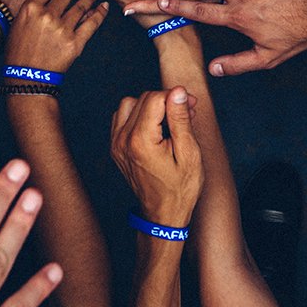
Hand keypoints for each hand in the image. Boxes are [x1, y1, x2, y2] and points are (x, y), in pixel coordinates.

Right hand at [5, 0, 108, 73]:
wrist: (26, 78)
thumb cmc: (19, 51)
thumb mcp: (19, 23)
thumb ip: (34, 7)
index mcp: (31, 8)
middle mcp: (47, 16)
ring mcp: (63, 29)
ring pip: (81, 6)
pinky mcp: (75, 43)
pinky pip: (91, 23)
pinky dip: (99, 13)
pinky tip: (103, 6)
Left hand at [109, 88, 202, 226]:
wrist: (163, 215)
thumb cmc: (180, 189)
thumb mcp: (189, 153)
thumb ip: (180, 119)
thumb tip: (178, 91)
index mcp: (140, 141)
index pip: (155, 97)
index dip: (176, 97)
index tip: (191, 106)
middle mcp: (123, 140)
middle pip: (143, 98)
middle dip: (166, 101)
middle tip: (186, 114)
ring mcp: (116, 144)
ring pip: (130, 104)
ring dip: (150, 106)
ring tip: (169, 121)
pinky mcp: (115, 147)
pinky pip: (122, 117)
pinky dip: (138, 115)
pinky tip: (154, 127)